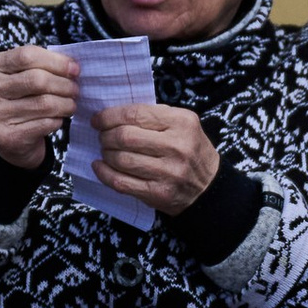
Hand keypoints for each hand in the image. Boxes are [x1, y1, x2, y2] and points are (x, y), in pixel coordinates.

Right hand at [0, 43, 80, 166]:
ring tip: (71, 104)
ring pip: (44, 103)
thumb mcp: (23, 75)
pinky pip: (45, 123)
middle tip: (75, 90)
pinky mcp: (6, 137)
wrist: (7, 139)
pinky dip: (58, 120)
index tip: (74, 69)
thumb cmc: (20, 99)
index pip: (27, 56)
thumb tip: (73, 66)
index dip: (56, 61)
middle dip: (64, 84)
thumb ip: (42, 65)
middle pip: (37, 80)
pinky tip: (58, 118)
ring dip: (66, 104)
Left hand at [91, 103, 218, 215]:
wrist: (209, 188)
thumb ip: (153, 116)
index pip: (136, 114)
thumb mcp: (183, 124)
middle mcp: (177, 146)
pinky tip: (100, 166)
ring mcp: (168, 172)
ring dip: (106, 154)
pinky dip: (104, 173)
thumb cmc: (190, 151)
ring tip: (106, 151)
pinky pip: (121, 182)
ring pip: (121, 159)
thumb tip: (113, 115)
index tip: (98, 120)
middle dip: (106, 136)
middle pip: (125, 137)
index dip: (110, 116)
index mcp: (182, 122)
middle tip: (102, 136)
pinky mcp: (159, 193)